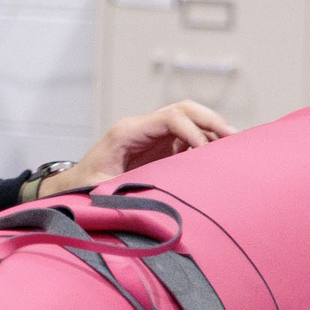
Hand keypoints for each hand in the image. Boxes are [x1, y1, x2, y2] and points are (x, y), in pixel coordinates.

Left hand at [45, 100, 232, 194]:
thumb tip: (151, 201)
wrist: (74, 184)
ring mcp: (153, 134)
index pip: (170, 118)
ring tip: (235, 144)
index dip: (193, 131)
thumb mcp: (101, 189)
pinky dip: (207, 140)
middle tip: (235, 137)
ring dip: (212, 127)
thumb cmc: (85, 186)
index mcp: (128, 132)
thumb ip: (124, 189)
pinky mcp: (160, 145)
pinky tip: (221, 153)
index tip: (207, 151)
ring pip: (189, 118)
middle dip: (211, 119)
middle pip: (184, 109)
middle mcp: (142, 127)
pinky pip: (188, 134)